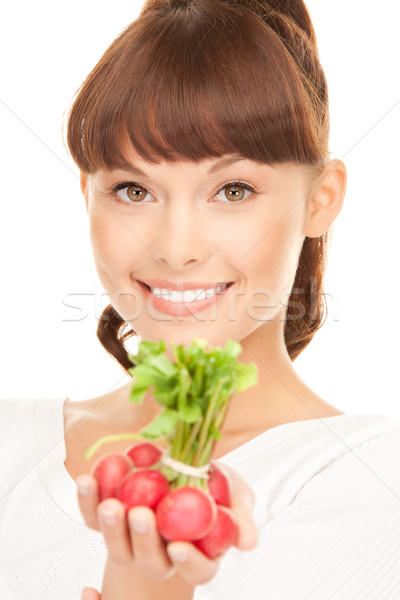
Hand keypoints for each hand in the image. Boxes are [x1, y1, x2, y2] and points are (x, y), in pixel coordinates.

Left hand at [77, 462, 257, 597]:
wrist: (183, 464)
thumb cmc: (215, 484)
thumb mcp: (236, 494)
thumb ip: (243, 517)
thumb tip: (248, 543)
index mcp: (197, 554)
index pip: (197, 569)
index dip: (188, 563)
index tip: (179, 547)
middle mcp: (163, 553)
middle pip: (151, 560)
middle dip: (143, 541)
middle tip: (141, 515)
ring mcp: (134, 538)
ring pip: (119, 545)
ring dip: (112, 528)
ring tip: (110, 504)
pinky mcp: (111, 519)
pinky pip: (93, 517)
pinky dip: (87, 500)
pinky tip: (87, 480)